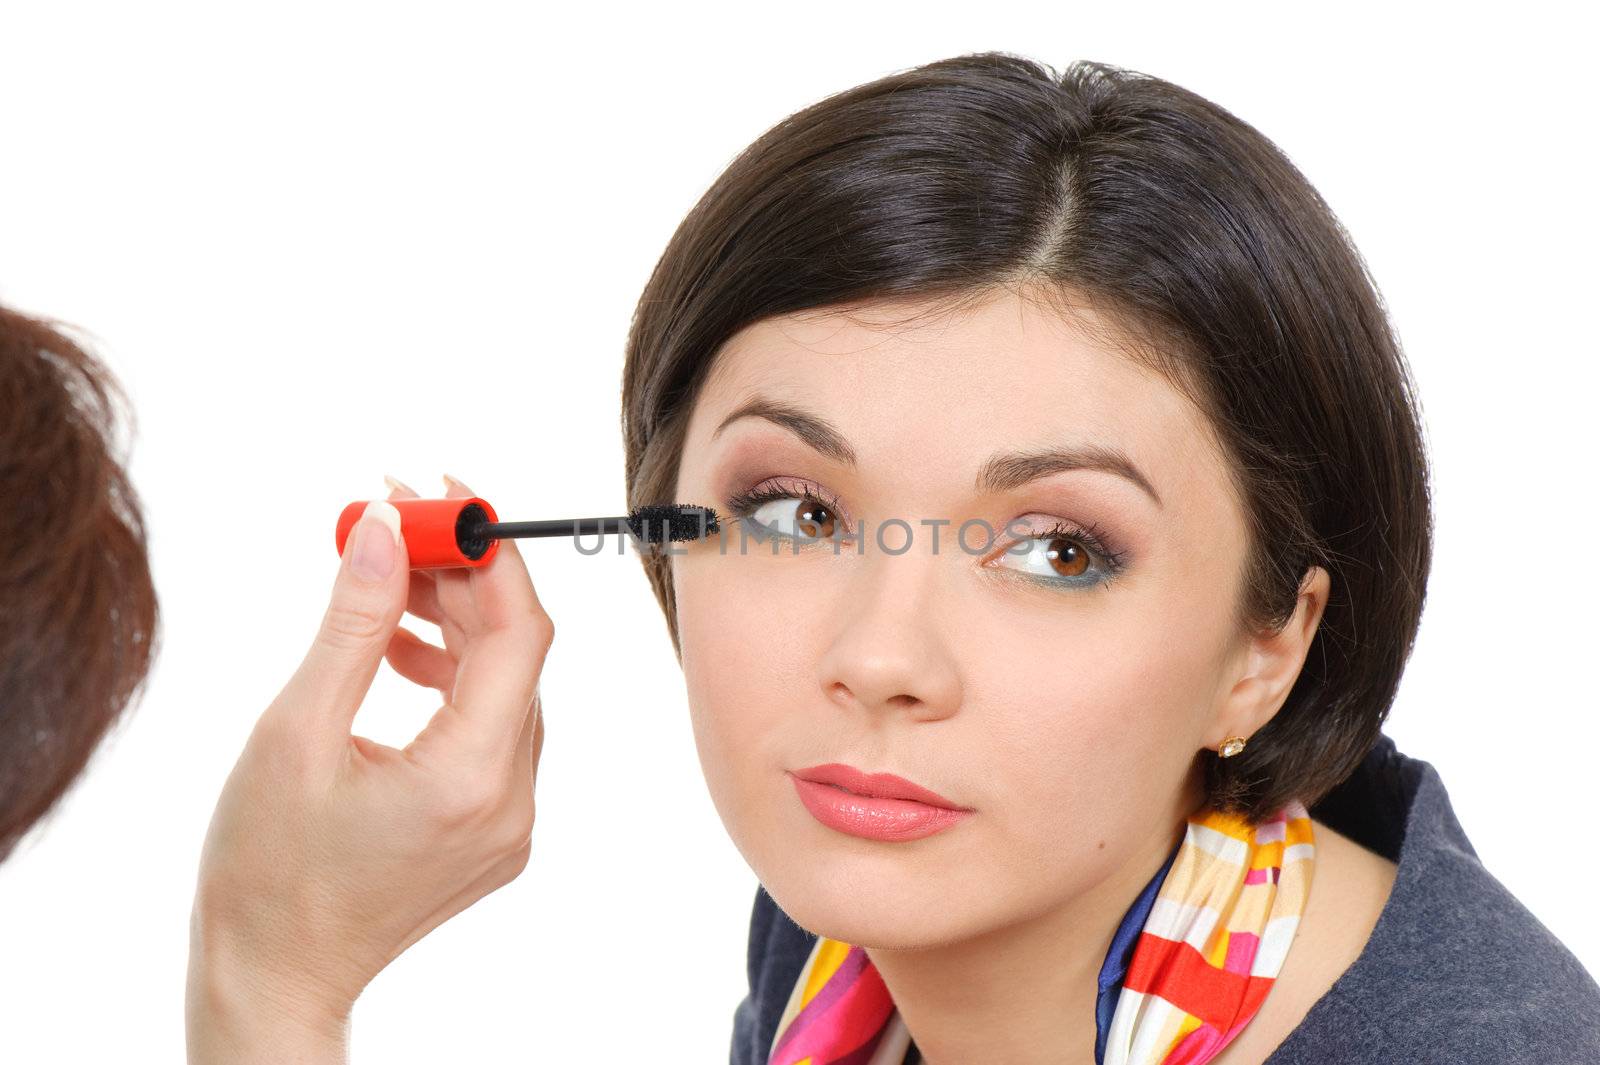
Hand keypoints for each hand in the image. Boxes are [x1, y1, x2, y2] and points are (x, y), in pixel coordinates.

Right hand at [186, 474, 552, 1063]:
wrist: (274, 975)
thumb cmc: (265, 871)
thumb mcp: (297, 730)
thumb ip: (355, 623)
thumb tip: (388, 530)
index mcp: (470, 779)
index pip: (519, 632)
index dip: (489, 552)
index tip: (444, 496)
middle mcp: (512, 800)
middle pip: (516, 654)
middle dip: (464, 579)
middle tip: (401, 526)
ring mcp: (511, 820)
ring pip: (506, 687)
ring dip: (456, 625)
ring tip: (386, 586)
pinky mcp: (496, 828)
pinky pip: (493, 728)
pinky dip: (454, 678)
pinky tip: (397, 653)